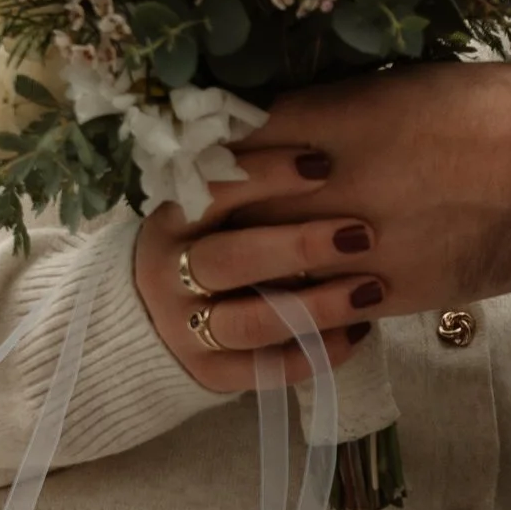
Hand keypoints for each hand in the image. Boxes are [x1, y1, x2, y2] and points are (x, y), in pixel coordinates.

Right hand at [134, 141, 385, 394]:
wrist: (139, 322)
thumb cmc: (199, 243)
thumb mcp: (204, 207)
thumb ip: (241, 181)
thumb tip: (316, 135)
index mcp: (171, 220)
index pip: (213, 191)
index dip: (266, 175)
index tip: (323, 162)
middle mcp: (170, 275)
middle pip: (233, 261)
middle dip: (300, 246)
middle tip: (363, 232)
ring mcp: (185, 330)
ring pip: (254, 321)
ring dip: (318, 306)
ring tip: (372, 288)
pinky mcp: (209, 375)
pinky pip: (267, 369)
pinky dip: (315, 352)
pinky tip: (358, 332)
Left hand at [211, 64, 510, 320]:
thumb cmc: (495, 106)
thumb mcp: (404, 85)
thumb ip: (337, 109)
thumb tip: (289, 126)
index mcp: (332, 119)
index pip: (230, 143)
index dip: (206, 157)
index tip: (203, 164)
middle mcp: (331, 182)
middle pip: (232, 209)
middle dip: (216, 218)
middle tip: (208, 225)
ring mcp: (359, 242)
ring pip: (267, 269)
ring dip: (252, 272)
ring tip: (247, 272)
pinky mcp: (394, 291)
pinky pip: (320, 313)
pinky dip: (305, 311)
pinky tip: (306, 304)